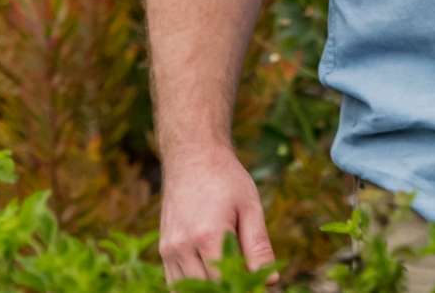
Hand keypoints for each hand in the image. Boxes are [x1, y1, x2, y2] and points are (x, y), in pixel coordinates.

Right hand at [159, 144, 278, 284]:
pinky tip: (210, 276)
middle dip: (226, 289)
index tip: (256, 284)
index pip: (224, 283)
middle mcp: (182, 246)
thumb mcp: (250, 207)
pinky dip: (192, 286)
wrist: (192, 155)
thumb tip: (271, 282)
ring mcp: (169, 250)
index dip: (242, 288)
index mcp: (207, 236)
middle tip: (244, 281)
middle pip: (205, 290)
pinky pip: (174, 283)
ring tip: (229, 275)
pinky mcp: (163, 249)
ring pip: (187, 290)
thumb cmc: (225, 178)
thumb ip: (258, 247)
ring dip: (208, 289)